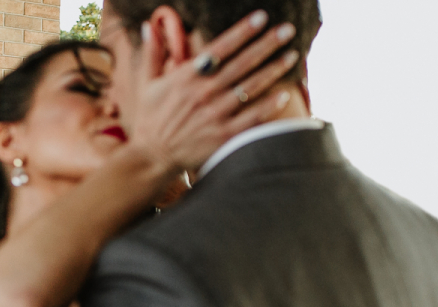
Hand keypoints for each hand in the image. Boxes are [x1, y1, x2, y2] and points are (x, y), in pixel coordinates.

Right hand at [127, 11, 301, 173]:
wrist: (151, 157)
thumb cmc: (150, 119)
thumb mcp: (146, 84)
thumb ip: (152, 54)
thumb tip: (149, 25)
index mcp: (185, 78)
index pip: (220, 48)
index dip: (242, 32)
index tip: (261, 17)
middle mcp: (203, 94)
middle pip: (242, 64)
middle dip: (266, 44)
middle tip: (287, 30)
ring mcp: (215, 115)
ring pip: (250, 87)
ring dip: (273, 70)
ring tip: (291, 55)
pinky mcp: (222, 136)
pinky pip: (251, 118)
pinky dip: (268, 105)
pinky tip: (283, 93)